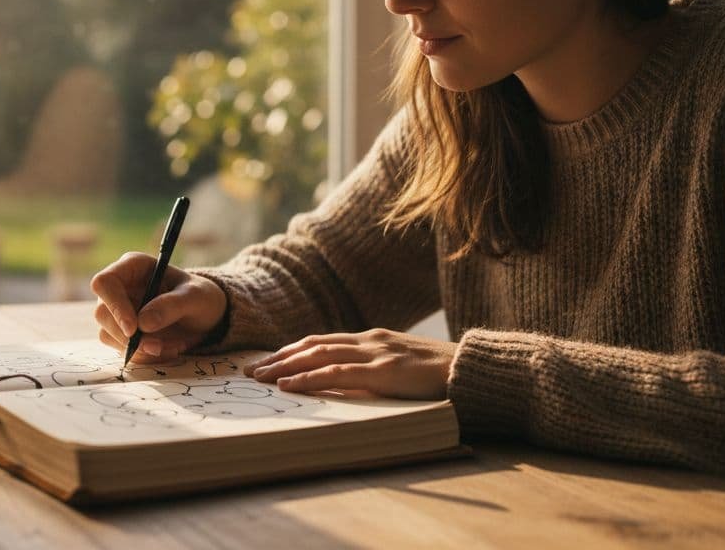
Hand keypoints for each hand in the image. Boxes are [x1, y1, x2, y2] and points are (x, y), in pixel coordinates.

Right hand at [91, 252, 226, 362]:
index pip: (105, 282)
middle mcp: (120, 287)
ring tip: (171, 347)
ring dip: (139, 349)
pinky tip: (167, 349)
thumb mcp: (196, 297)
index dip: (114, 305)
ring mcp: (118, 311)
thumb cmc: (200, 297)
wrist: (204, 317)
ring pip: (108, 334)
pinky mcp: (122, 332)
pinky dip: (144, 356)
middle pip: (102, 313)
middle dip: (128, 336)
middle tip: (157, 347)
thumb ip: (172, 305)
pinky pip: (122, 350)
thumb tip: (143, 323)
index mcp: (133, 267)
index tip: (134, 329)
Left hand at [244, 329, 456, 399]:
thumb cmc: (440, 376)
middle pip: (312, 345)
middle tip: (251, 370)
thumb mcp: (401, 367)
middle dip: (278, 357)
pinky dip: (309, 378)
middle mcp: (368, 340)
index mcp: (371, 338)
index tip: (267, 362)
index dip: (291, 351)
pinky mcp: (384, 371)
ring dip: (284, 366)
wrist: (473, 369)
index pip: (321, 341)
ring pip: (318, 355)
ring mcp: (376, 353)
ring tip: (261, 378)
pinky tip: (289, 385)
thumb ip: (373, 370)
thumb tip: (342, 386)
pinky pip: (338, 374)